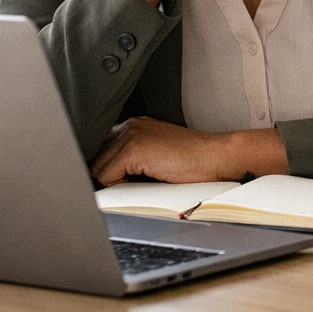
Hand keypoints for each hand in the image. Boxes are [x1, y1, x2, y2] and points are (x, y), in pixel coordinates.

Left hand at [90, 116, 286, 185]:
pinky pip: (106, 177)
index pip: (101, 147)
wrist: (216, 156)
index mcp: (135, 125)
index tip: (115, 180)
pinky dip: (118, 186)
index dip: (106, 167)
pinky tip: (143, 182)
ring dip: (114, 182)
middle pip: (96, 158)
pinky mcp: (134, 149)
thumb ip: (132, 158)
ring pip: (98, 168)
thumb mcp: (157, 153)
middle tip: (132, 184)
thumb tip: (107, 178)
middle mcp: (130, 125)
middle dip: (107, 175)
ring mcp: (131, 135)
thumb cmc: (194, 160)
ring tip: (141, 183)